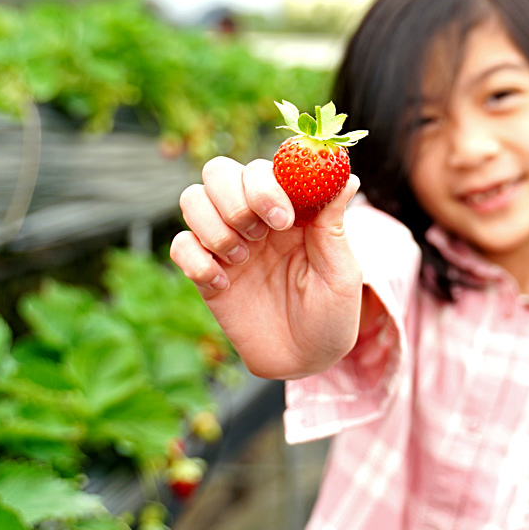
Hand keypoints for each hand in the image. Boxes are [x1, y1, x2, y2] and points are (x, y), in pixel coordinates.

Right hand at [170, 156, 362, 378]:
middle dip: (235, 199)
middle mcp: (255, 218)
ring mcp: (227, 243)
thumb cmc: (332, 313)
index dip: (267, 184)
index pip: (265, 168)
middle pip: (219, 171)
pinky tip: (222, 283)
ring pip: (193, 198)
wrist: (305, 362)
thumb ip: (334, 224)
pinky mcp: (205, 272)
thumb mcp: (341, 272)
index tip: (284, 219)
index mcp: (291, 208)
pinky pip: (180, 245)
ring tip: (242, 258)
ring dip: (213, 226)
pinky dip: (195, 259)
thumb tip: (348, 176)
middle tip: (260, 235)